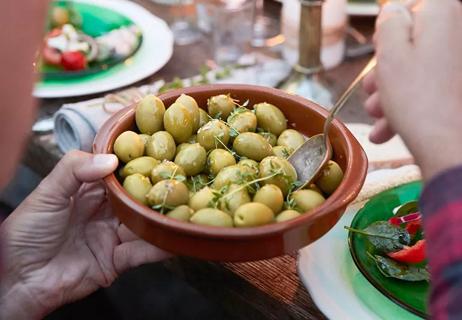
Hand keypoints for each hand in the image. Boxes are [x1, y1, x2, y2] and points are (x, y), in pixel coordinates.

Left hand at [0, 151, 169, 319]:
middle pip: (137, 198)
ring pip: (144, 224)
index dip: (139, 164)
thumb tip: (111, 160)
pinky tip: (174, 238)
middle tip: (181, 179)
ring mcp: (113, 236)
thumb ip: (74, 169)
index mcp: (89, 191)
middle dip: (157, 190)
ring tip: (186, 207)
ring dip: (163, 218)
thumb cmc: (25, 233)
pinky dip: (159, 247)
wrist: (16, 280)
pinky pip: (142, 252)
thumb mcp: (47, 193)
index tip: (161, 153)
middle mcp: (106, 212)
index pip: (120, 174)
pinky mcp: (116, 260)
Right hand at [364, 0, 461, 179]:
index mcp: (443, 14)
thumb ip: (389, 24)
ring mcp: (459, 63)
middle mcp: (458, 32)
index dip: (386, 29)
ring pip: (418, 69)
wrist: (449, 146)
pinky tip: (388, 129)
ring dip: (391, 92)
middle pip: (411, 42)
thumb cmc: (418, 100)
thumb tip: (392, 13)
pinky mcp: (458, 88)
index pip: (407, 6)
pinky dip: (409, 104)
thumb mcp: (390, 54)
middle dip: (386, 69)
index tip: (377, 49)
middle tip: (371, 90)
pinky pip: (429, 87)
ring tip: (378, 117)